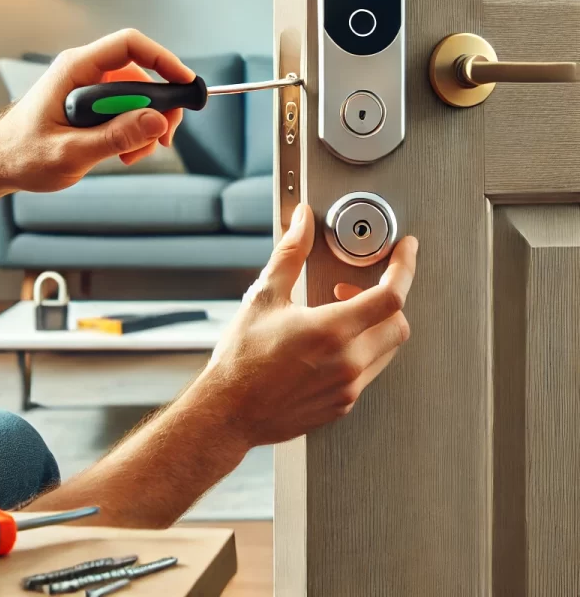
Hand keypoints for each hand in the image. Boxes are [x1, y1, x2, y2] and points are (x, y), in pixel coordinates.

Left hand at [0, 29, 192, 192]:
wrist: (0, 164)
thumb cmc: (23, 154)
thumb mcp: (70, 152)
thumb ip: (115, 137)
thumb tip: (157, 121)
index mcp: (75, 70)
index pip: (129, 45)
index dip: (163, 59)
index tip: (185, 83)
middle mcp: (86, 73)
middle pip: (142, 74)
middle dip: (160, 107)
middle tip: (164, 138)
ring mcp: (91, 90)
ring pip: (139, 97)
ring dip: (147, 127)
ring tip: (132, 156)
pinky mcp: (94, 108)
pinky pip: (128, 112)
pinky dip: (135, 133)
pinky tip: (124, 154)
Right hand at [205, 203, 418, 447]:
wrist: (229, 411)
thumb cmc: (241, 361)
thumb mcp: (263, 296)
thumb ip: (290, 254)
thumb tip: (301, 223)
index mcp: (331, 330)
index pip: (391, 295)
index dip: (405, 267)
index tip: (406, 252)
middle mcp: (347, 361)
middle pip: (398, 322)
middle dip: (387, 298)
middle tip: (354, 288)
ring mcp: (348, 387)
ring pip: (387, 349)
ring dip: (374, 326)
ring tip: (338, 316)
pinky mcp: (343, 404)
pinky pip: (369, 372)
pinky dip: (361, 350)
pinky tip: (330, 345)